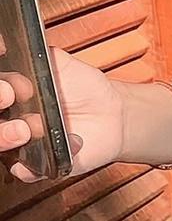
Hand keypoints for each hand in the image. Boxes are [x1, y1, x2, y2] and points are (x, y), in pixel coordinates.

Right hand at [0, 40, 124, 182]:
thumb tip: (22, 48)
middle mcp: (10, 118)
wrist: (111, 115)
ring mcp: (21, 142)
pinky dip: (26, 168)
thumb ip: (42, 58)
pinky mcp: (37, 164)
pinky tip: (34, 159)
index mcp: (10, 92)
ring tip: (25, 129)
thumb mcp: (61, 64)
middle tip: (8, 97)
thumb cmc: (83, 87)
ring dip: (5, 136)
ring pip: (0, 145)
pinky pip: (22, 171)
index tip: (8, 86)